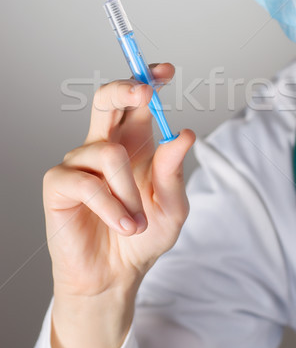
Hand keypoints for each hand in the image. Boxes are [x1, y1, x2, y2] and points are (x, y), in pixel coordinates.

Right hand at [43, 63, 194, 347]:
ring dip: (129, 191)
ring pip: (108, 153)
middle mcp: (106, 146)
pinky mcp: (59, 185)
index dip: (148, 81)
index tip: (166, 72)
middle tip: (144, 93)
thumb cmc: (143, 236)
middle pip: (106, 100)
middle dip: (124, 88)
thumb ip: (174, 172)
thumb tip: (184, 134)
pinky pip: (87, 183)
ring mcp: (80, 163)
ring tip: (137, 221)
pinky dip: (111, 206)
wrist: (115, 275)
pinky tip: (123, 224)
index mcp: (135, 144)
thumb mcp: (172, 207)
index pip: (138, 102)